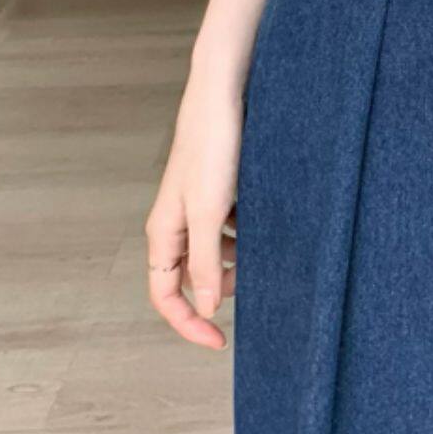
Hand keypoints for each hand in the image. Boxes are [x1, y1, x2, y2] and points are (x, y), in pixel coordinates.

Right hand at [144, 76, 242, 348]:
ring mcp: (198, 203)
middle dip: (220, 286)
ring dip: (239, 256)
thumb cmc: (212, 147)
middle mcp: (177, 221)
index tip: (220, 340)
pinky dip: (248, 230)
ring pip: (216, 250)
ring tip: (266, 244)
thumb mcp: (209, 213)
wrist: (225, 93)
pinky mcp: (220, 186)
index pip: (165, 296)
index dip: (189, 323)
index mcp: (164, 232)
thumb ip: (203, 262)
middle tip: (255, 280)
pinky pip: (231, 224)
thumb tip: (202, 306)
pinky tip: (268, 217)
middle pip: (192, 275)